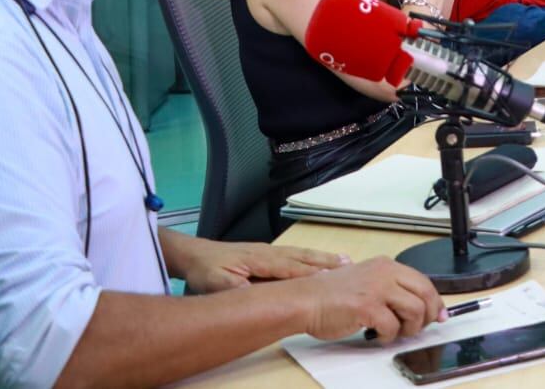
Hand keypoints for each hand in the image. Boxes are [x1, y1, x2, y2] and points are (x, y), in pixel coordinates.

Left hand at [179, 238, 347, 293]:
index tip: (333, 277)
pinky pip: (295, 253)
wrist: (194, 254)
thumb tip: (259, 294)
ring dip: (323, 258)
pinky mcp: (267, 253)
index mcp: (261, 260)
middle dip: (327, 262)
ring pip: (302, 253)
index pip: (292, 268)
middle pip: (303, 257)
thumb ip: (239, 288)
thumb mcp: (217, 283)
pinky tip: (318, 259)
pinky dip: (311, 256)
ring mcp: (269, 251)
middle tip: (350, 265)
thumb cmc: (206, 270)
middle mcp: (269, 252)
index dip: (313, 274)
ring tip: (344, 261)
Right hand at [292, 256, 444, 342]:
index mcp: (387, 265)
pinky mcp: (367, 306)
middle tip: (417, 328)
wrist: (306, 300)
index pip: (424, 282)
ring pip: (415, 310)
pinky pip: (392, 326)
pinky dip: (388, 336)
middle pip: (426, 294)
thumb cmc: (332, 295)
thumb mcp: (368, 282)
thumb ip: (391, 289)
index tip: (440, 315)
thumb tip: (418, 306)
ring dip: (409, 328)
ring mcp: (377, 288)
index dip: (435, 301)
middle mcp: (385, 273)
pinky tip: (377, 334)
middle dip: (427, 316)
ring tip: (394, 332)